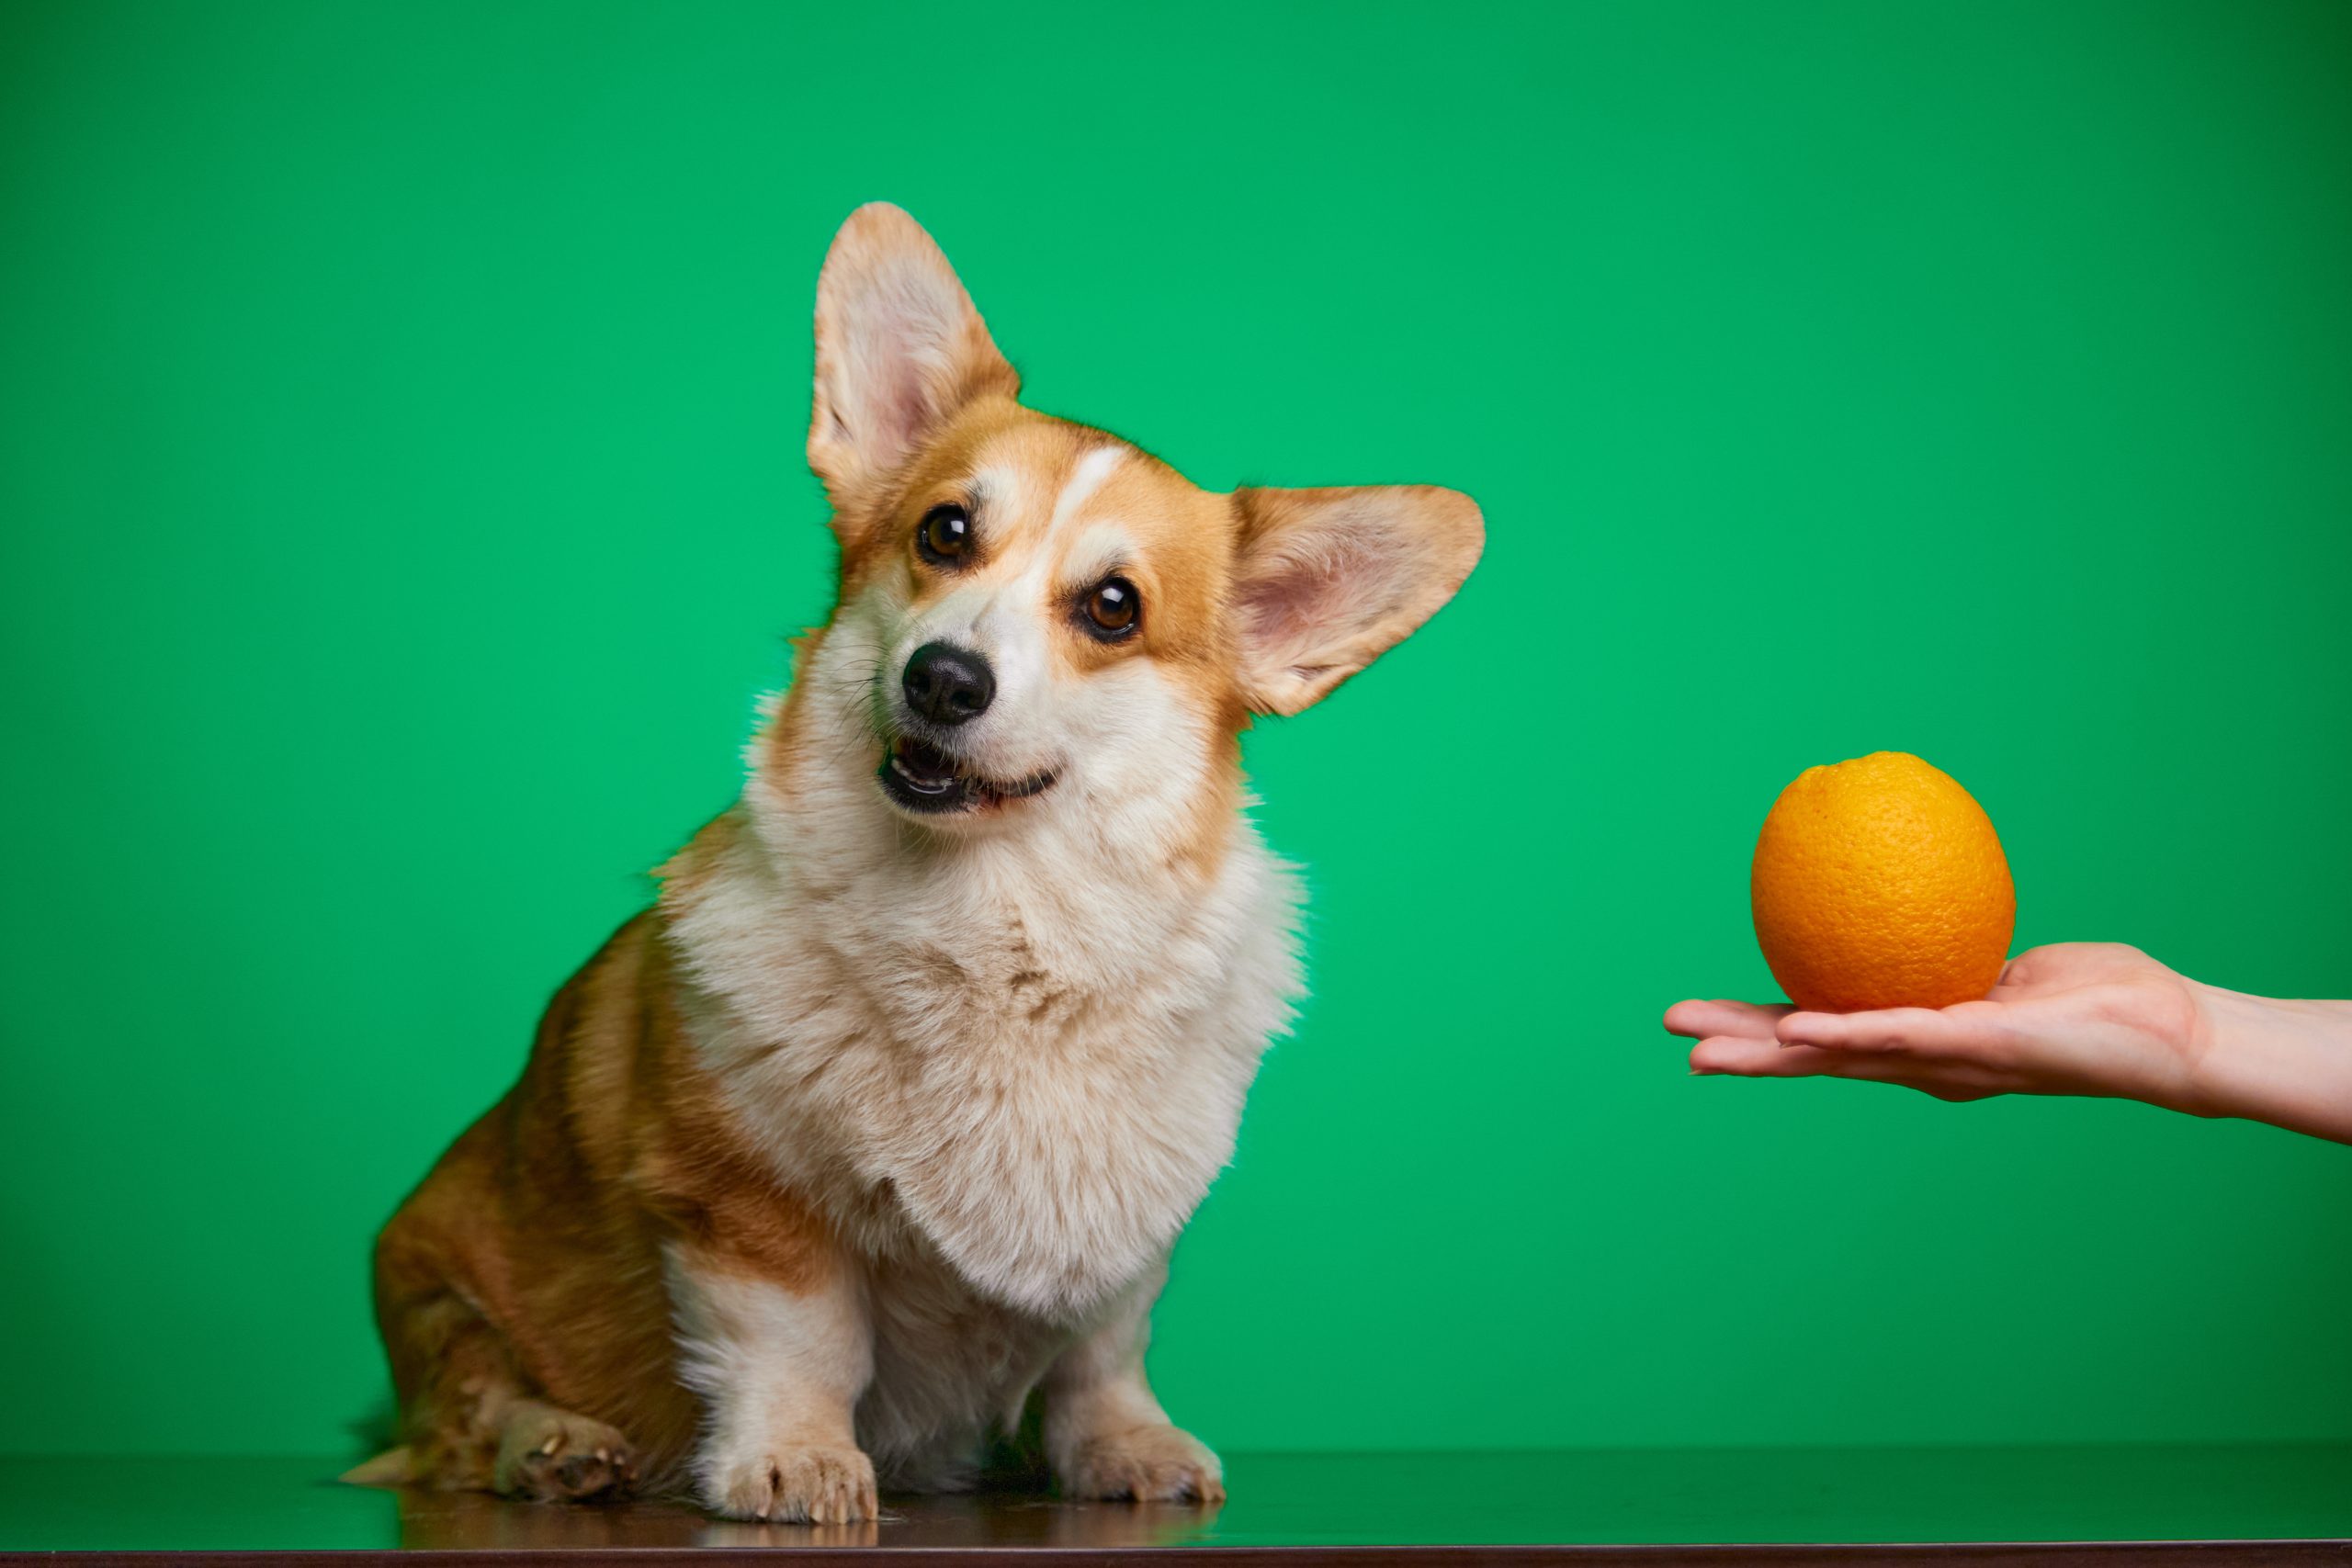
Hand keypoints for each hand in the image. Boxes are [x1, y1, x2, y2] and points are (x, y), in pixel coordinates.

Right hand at [1664, 943, 2208, 1109]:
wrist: (2175, 1035)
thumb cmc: (2107, 997)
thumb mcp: (2015, 965)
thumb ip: (1966, 954)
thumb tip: (1928, 900)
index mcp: (1926, 1042)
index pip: (1829, 1036)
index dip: (1767, 1030)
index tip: (1709, 1021)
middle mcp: (1925, 1062)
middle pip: (1812, 1056)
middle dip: (1740, 1046)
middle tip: (1673, 1030)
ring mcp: (1947, 1060)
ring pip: (1836, 1055)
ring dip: (1767, 1051)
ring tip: (1703, 1046)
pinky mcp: (1978, 1048)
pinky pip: (1898, 1037)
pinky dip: (1843, 1033)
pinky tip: (1797, 1027)